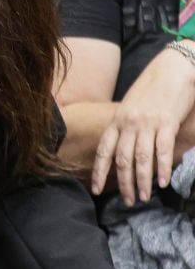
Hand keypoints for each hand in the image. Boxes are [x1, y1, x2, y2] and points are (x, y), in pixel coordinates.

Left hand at [91, 43, 194, 203]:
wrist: (172, 68)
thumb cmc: (153, 88)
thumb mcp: (131, 107)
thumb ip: (126, 126)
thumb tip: (124, 147)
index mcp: (118, 120)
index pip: (104, 150)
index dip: (99, 171)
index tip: (95, 188)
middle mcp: (129, 123)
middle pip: (122, 160)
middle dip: (123, 183)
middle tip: (127, 201)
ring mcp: (147, 123)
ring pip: (141, 159)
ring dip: (141, 181)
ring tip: (143, 197)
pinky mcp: (167, 122)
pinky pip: (162, 150)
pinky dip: (162, 168)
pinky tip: (163, 182)